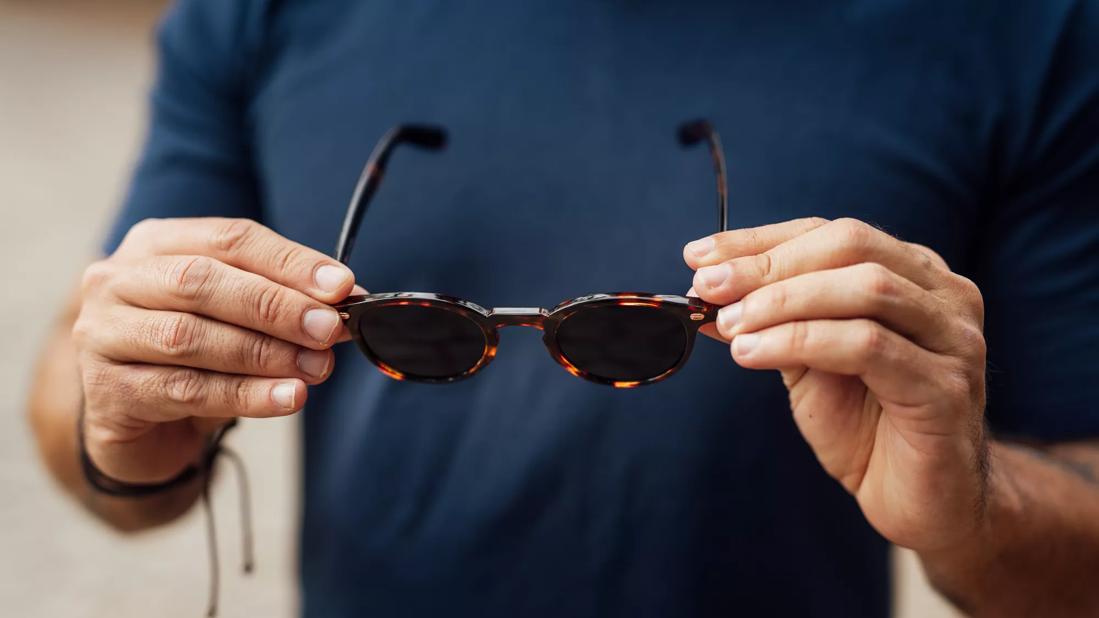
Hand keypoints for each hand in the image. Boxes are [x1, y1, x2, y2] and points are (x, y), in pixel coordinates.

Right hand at [74, 218, 355, 482]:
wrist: (145, 426)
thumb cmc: (199, 355)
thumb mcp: (240, 317)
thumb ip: (283, 300)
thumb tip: (348, 298)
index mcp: (156, 243)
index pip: (229, 239)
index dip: (288, 261)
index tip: (342, 285)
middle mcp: (119, 280)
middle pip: (202, 282)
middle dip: (275, 306)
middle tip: (329, 329)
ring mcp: (102, 334)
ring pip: (191, 338)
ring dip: (265, 354)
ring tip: (317, 368)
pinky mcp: (106, 391)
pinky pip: (184, 390)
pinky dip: (244, 395)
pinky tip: (288, 398)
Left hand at [684, 217, 987, 551]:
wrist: (924, 503)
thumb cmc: (868, 428)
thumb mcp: (807, 365)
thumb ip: (771, 322)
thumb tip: (707, 290)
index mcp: (913, 275)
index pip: (830, 233)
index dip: (760, 240)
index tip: (699, 256)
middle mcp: (943, 295)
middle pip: (850, 245)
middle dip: (768, 264)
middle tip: (708, 287)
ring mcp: (954, 338)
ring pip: (864, 288)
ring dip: (782, 302)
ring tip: (730, 325)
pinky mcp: (947, 386)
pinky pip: (867, 345)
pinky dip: (800, 340)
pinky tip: (753, 353)